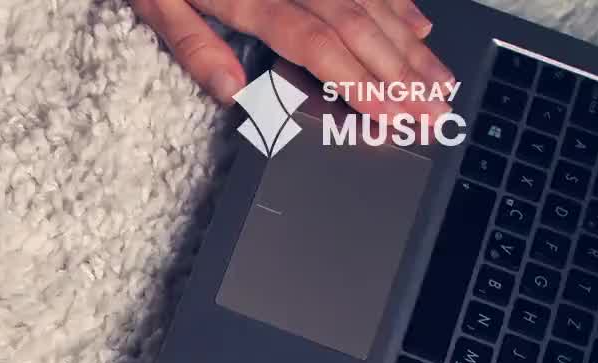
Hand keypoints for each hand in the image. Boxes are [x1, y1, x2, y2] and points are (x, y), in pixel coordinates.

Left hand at [127, 0, 453, 116]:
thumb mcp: (157, 2)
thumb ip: (193, 47)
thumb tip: (234, 93)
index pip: (319, 47)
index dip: (361, 84)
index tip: (392, 116)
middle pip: (359, 28)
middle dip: (401, 75)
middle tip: (435, 113)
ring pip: (373, 3)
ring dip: (409, 46)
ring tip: (440, 83)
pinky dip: (397, 5)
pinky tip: (418, 30)